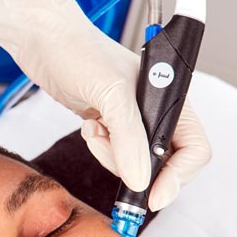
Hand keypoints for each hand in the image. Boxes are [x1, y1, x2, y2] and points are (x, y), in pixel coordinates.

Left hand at [0, 0, 210, 202]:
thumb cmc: (78, 51)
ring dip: (112, 155)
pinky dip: (100, 147)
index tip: (152, 196)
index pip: (194, 148)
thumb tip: (141, 180)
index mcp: (171, 97)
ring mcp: (134, 119)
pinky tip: (90, 123)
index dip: (178, 176)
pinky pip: (114, 154)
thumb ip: (129, 139)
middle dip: (137, 166)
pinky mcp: (112, 124)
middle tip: (110, 154)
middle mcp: (158, 110)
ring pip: (136, 163)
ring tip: (96, 129)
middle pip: (166, 162)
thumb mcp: (110, 94)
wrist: (43, 40)